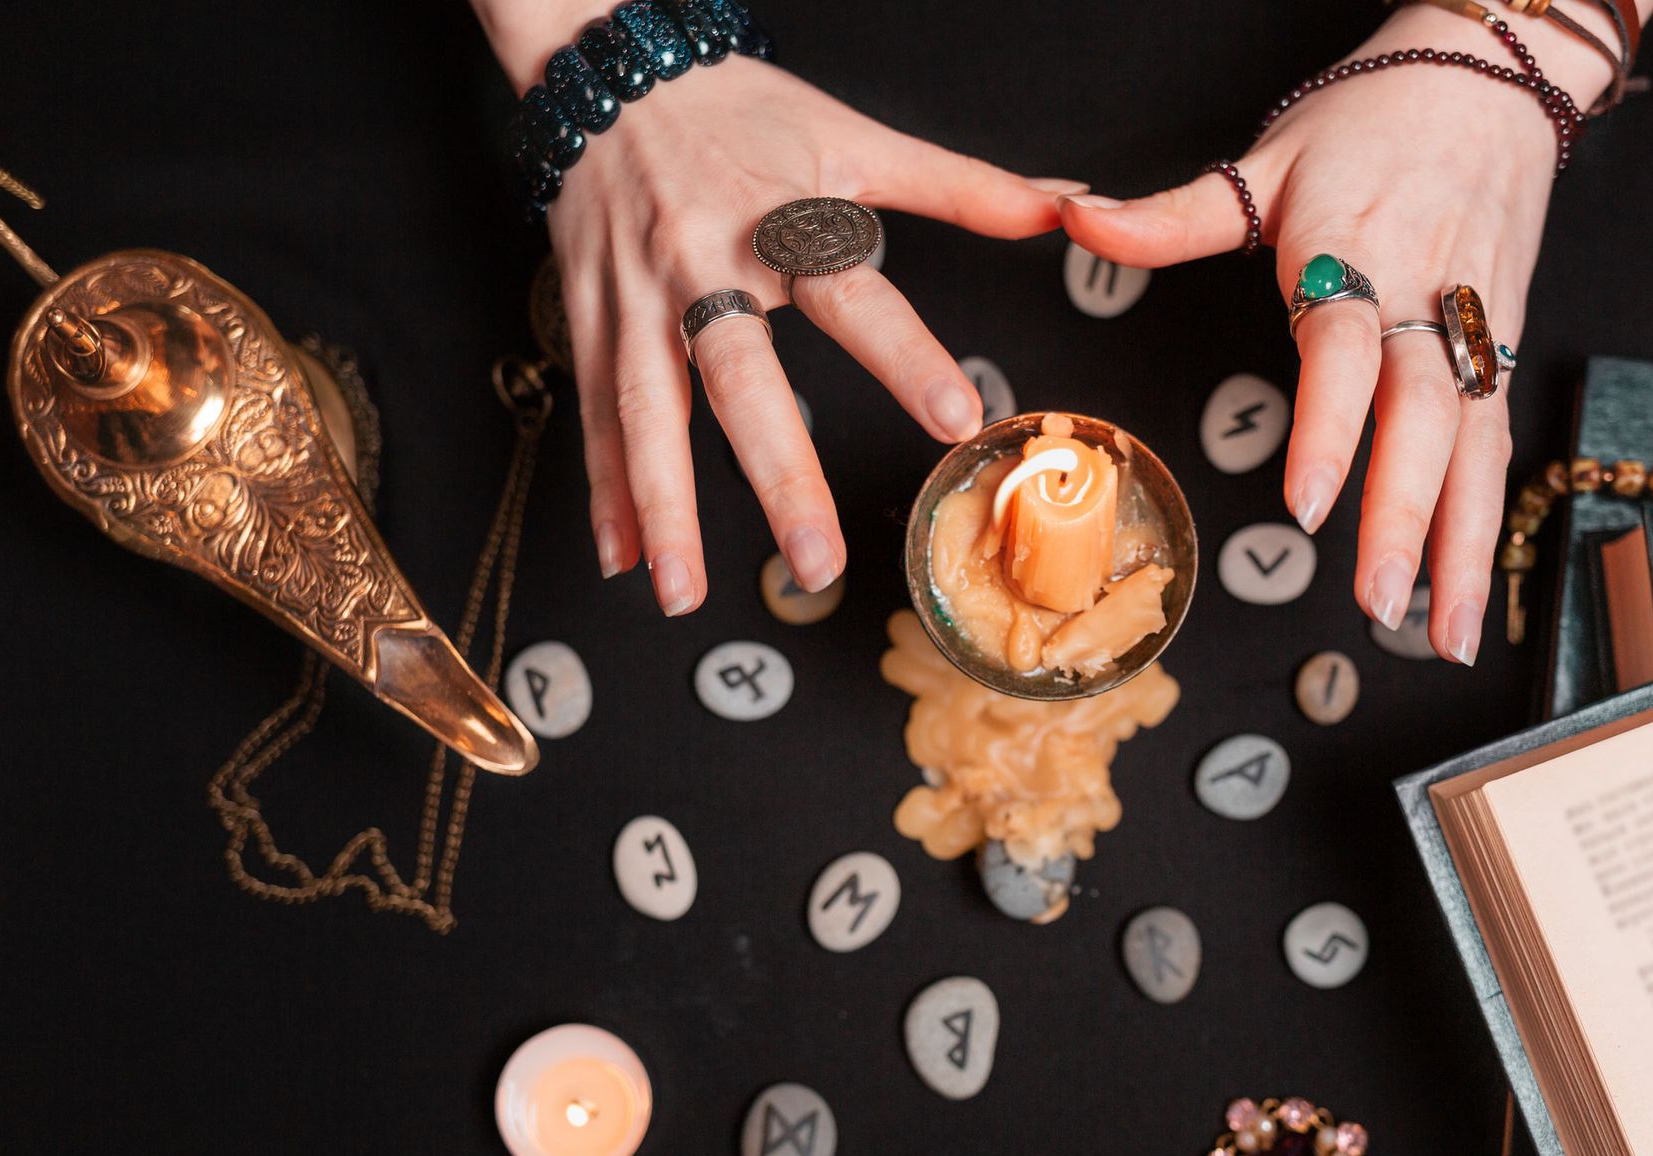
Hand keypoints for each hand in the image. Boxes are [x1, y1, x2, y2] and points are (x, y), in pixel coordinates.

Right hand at [475, 5, 1085, 612]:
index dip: (904, 354)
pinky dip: (605, 488)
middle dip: (777, 476)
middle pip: (738, 380)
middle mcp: (702, 263)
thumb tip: (1067, 211)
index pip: (852, 296)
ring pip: (645, 412)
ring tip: (684, 591)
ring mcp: (635, 297)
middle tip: (817, 563)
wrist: (610, 68)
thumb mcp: (855, 136)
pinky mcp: (586, 316)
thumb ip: (963, 187)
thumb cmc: (740, 110)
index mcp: (780, 220)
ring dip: (663, 506)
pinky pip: (594, 412)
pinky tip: (622, 558)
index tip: (954, 417)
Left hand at [1059, 6, 1615, 664]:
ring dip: (1462, 544)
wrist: (1493, 74)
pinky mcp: (1504, 341)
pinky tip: (1470, 584)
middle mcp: (1424, 295)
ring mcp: (1473, 324)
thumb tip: (1077, 219)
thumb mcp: (1267, 158)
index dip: (1332, 430)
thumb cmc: (1375, 118)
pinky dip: (1487, 518)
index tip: (1306, 505)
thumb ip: (1174, 215)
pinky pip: (1497, 439)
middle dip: (1403, 517)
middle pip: (1423, 416)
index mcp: (1356, 250)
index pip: (1346, 350)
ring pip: (1478, 444)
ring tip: (1445, 632)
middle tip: (1374, 601)